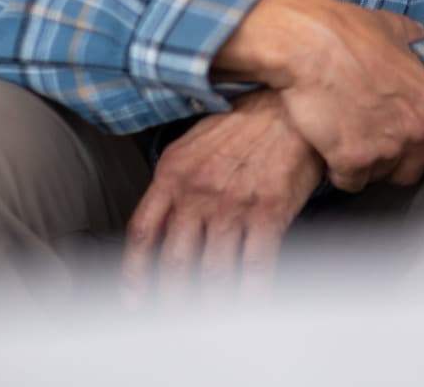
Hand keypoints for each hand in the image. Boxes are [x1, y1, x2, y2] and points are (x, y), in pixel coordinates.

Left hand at [121, 90, 321, 301]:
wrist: (289, 104)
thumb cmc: (244, 124)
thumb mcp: (194, 144)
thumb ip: (174, 184)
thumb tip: (162, 224)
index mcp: (173, 174)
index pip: (143, 233)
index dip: (134, 274)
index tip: (134, 300)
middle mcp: (198, 192)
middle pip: (175, 263)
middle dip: (173, 299)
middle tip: (175, 317)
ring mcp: (233, 203)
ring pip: (213, 272)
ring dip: (212, 303)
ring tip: (212, 319)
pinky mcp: (268, 210)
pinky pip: (256, 265)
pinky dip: (252, 293)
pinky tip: (250, 304)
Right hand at [212, 0, 423, 190]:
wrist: (306, 44)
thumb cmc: (346, 32)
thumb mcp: (390, 27)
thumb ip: (410, 38)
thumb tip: (418, 35)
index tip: (415, 149)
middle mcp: (418, 128)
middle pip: (413, 172)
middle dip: (394, 162)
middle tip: (372, 143)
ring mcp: (387, 147)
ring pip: (381, 177)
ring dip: (366, 165)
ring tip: (348, 138)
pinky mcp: (353, 160)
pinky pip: (351, 181)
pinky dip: (339, 170)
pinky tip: (330, 147)